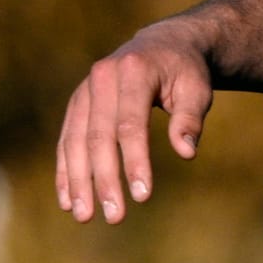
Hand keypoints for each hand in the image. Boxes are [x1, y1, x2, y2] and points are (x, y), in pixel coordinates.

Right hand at [56, 21, 215, 224]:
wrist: (160, 45)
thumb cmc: (184, 72)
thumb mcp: (198, 89)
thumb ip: (190, 118)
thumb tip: (186, 152)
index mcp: (132, 72)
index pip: (130, 124)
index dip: (134, 160)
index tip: (142, 196)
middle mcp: (100, 79)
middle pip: (97, 136)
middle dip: (103, 179)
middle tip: (114, 217)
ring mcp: (84, 91)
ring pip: (74, 140)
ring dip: (77, 180)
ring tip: (83, 215)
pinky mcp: (76, 104)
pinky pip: (65, 139)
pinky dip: (65, 169)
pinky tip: (66, 198)